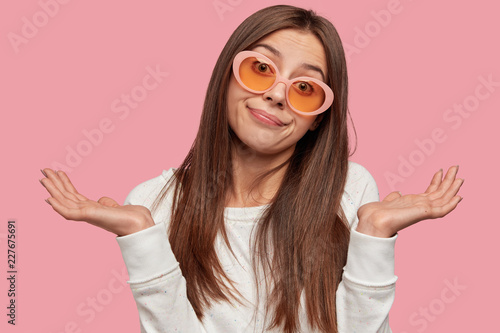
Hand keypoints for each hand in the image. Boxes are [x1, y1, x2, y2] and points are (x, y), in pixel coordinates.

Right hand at [40, 168, 154, 236]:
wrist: (138, 223)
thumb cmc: (130, 217)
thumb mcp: (114, 206)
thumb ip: (106, 203)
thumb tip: (101, 200)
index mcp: (92, 209)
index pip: (74, 195)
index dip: (64, 184)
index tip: (58, 173)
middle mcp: (86, 212)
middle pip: (66, 196)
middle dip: (54, 183)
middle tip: (44, 170)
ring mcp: (86, 215)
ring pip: (64, 201)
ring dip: (53, 190)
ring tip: (43, 178)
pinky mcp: (88, 216)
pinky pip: (69, 212)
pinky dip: (58, 206)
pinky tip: (49, 198)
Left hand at [356, 165, 463, 237]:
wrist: (372, 221)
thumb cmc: (376, 214)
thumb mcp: (387, 201)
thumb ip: (394, 197)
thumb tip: (397, 193)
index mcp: (412, 204)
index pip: (429, 192)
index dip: (436, 181)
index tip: (440, 171)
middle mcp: (420, 207)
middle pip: (440, 193)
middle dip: (448, 180)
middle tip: (455, 167)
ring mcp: (423, 211)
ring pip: (443, 199)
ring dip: (453, 188)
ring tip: (461, 177)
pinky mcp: (424, 214)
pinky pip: (441, 210)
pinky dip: (451, 204)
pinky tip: (458, 197)